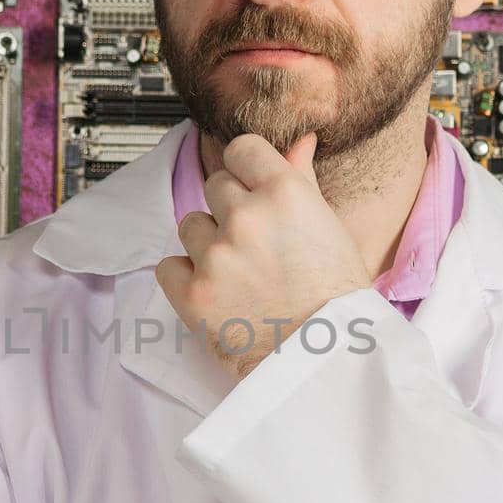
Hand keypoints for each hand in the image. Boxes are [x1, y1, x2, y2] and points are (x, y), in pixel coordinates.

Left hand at [156, 131, 372, 379]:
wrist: (326, 361)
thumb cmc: (335, 296)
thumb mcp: (329, 229)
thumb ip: (302, 179)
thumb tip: (299, 141)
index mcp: (285, 192)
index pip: (241, 149)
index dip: (246, 171)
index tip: (253, 190)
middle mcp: (246, 218)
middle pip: (214, 187)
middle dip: (231, 210)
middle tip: (257, 246)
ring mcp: (216, 256)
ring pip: (190, 225)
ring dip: (208, 244)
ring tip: (240, 273)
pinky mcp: (193, 294)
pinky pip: (168, 266)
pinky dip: (185, 278)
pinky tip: (217, 292)